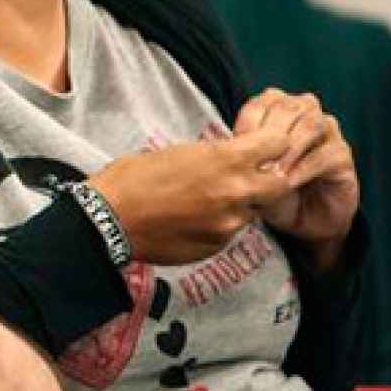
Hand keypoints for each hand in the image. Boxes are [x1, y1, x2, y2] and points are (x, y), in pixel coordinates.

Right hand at [88, 123, 292, 264]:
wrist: (109, 220)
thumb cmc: (132, 178)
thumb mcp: (176, 152)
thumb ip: (212, 157)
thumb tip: (228, 160)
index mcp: (225, 160)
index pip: (278, 144)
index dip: (270, 144)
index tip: (261, 146)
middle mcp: (236, 192)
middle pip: (281, 184)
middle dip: (269, 179)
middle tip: (247, 177)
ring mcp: (230, 223)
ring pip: (253, 211)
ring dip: (240, 206)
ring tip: (208, 202)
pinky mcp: (218, 246)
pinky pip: (231, 232)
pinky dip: (219, 225)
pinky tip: (193, 221)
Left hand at [232, 89, 359, 269]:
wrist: (305, 221)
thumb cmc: (274, 191)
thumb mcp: (251, 174)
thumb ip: (242, 157)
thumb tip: (227, 149)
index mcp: (278, 110)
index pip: (263, 101)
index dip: (248, 120)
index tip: (235, 144)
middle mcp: (306, 114)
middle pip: (289, 107)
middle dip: (269, 131)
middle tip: (254, 158)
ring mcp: (329, 133)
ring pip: (310, 125)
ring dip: (288, 148)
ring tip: (272, 172)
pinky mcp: (343, 156)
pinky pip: (325, 154)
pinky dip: (303, 167)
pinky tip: (288, 182)